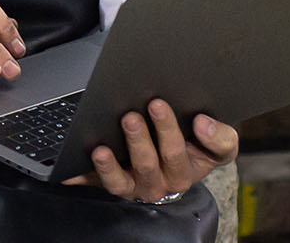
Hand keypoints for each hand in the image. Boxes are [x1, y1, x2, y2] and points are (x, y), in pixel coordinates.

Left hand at [63, 99, 237, 201]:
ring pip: (121, 181)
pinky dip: (81, 178)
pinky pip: (95, 184)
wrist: (180, 169)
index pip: (177, 153)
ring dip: (109, 165)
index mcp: (184, 172)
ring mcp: (132, 185)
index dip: (168, 131)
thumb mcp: (217, 147)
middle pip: (147, 164)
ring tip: (101, 148)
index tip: (157, 104)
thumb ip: (220, 137)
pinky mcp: (111, 183)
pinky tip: (68, 172)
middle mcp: (158, 182)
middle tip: (129, 116)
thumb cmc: (196, 151)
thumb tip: (203, 123)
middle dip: (138, 140)